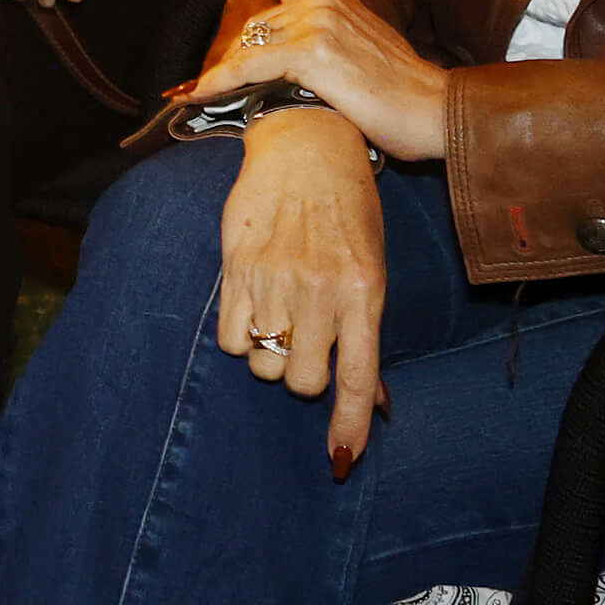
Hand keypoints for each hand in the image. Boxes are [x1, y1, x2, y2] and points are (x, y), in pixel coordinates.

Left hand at [189, 0, 450, 163]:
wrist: (435, 112)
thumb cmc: (402, 92)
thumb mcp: (365, 43)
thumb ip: (325, 24)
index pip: (271, 18)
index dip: (244, 46)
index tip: (216, 70)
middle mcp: (323, 2)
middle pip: (254, 32)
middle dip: (228, 63)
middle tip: (198, 91)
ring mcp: (317, 25)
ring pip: (248, 49)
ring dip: (217, 75)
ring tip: (190, 98)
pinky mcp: (311, 53)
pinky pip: (249, 67)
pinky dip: (218, 82)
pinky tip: (197, 97)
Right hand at [220, 106, 388, 470]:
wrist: (305, 145)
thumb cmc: (348, 208)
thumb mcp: (372, 266)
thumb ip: (365, 331)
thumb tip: (372, 402)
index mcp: (363, 292)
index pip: (356, 377)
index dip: (349, 425)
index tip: (340, 459)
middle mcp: (319, 291)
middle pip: (303, 380)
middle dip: (303, 376)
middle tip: (305, 346)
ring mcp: (275, 280)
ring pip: (264, 363)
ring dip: (270, 356)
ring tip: (278, 319)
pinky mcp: (236, 268)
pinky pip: (231, 339)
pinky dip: (240, 338)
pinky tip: (252, 309)